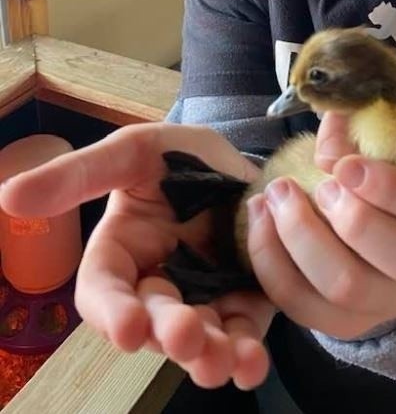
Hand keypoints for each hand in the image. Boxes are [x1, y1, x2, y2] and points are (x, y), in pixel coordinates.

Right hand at [0, 123, 273, 388]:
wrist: (239, 157)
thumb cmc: (177, 156)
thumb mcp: (131, 153)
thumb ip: (78, 175)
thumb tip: (10, 195)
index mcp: (120, 254)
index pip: (103, 292)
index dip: (111, 312)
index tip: (126, 326)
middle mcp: (157, 286)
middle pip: (152, 324)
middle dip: (167, 334)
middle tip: (186, 335)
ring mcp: (201, 299)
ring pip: (197, 342)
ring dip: (208, 356)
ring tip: (223, 359)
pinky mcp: (243, 305)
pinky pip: (242, 336)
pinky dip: (246, 356)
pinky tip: (252, 363)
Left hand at [245, 112, 395, 339]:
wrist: (379, 226)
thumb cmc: (383, 174)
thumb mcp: (384, 146)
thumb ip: (358, 133)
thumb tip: (331, 130)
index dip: (392, 188)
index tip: (345, 165)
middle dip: (354, 220)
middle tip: (319, 187)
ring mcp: (390, 302)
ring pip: (349, 289)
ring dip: (303, 238)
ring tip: (278, 196)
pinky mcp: (345, 323)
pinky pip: (304, 306)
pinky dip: (272, 262)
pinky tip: (259, 219)